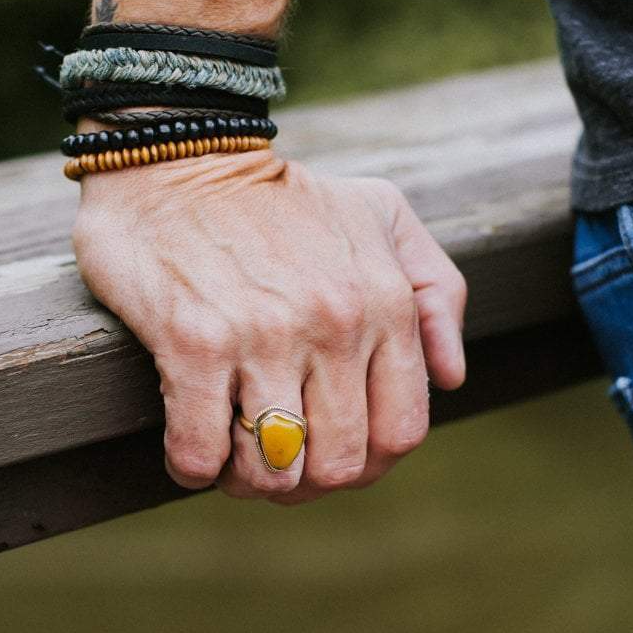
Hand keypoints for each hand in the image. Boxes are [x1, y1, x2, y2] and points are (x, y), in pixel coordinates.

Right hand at [72, 150, 466, 501]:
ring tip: (233, 456)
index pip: (402, 432)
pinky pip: (201, 449)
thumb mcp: (382, 216)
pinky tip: (189, 450)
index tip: (331, 450)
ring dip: (249, 481)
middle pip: (340, 464)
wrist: (180, 151)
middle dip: (308, 481)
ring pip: (274, 469)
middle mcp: (334, 324)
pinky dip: (194, 467)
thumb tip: (453, 379)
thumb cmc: (282, 196)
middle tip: (277, 460)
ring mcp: (263, 336)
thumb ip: (437, 291)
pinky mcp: (193, 342)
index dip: (369, 463)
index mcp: (384, 303)